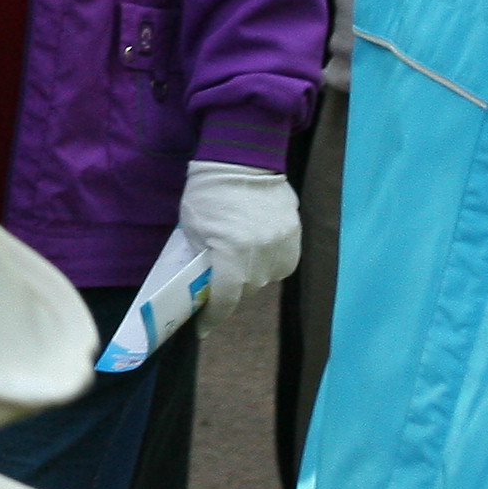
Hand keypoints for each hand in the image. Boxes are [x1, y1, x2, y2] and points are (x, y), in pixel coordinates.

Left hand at [181, 162, 301, 312]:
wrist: (242, 160)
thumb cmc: (207, 192)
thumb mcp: (192, 228)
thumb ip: (201, 257)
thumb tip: (203, 283)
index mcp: (231, 252)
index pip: (225, 297)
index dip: (213, 316)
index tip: (203, 328)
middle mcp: (261, 254)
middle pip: (247, 289)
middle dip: (231, 292)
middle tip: (218, 288)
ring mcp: (282, 246)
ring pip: (266, 278)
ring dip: (251, 277)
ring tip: (237, 263)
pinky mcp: (295, 237)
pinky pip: (282, 263)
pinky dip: (268, 264)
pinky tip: (256, 253)